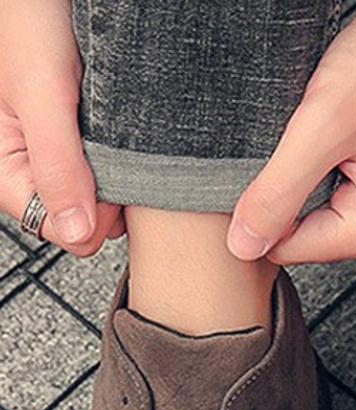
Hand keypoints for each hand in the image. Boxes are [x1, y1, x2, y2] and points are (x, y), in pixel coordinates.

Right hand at [0, 0, 122, 253]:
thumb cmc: (32, 18)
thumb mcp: (42, 93)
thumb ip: (57, 165)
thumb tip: (76, 232)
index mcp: (7, 168)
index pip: (57, 231)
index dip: (93, 218)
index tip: (111, 181)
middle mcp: (35, 168)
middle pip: (87, 222)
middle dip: (111, 200)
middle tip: (123, 152)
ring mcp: (66, 158)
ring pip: (106, 202)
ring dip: (125, 178)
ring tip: (126, 137)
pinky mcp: (91, 142)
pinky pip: (119, 174)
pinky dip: (133, 161)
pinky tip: (132, 134)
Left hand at [227, 0, 355, 264]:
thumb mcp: (320, 128)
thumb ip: (279, 192)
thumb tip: (243, 247)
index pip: (293, 249)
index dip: (269, 206)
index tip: (281, 159)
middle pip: (308, 240)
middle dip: (293, 194)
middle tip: (310, 143)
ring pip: (319, 224)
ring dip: (308, 184)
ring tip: (328, 142)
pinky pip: (337, 209)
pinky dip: (323, 180)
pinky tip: (336, 149)